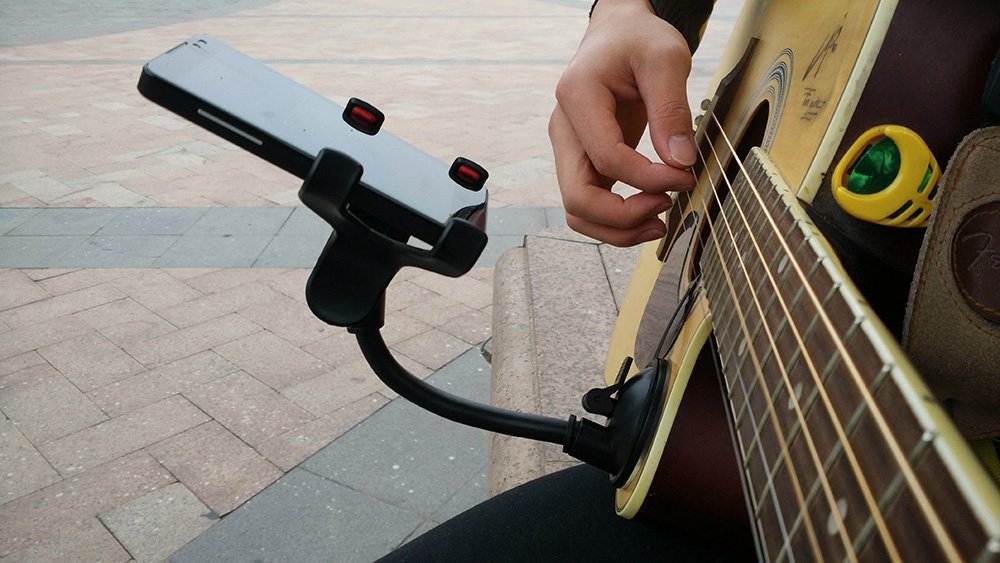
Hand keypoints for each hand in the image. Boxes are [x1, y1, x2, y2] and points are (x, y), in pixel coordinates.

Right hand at [549, 0, 696, 245]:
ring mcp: (568, 148)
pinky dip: (616, 220)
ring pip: (578, 211)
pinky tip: (649, 213)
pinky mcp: (582, 160)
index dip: (648, 179)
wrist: (619, 33)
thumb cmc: (638, 39)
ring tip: (659, 223)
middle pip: (577, 198)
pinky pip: (590, 203)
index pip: (606, 158)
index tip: (684, 177)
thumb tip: (680, 162)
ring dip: (617, 229)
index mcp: (577, 97)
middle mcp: (563, 128)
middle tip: (666, 209)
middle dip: (623, 217)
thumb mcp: (666, 59)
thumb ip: (671, 110)